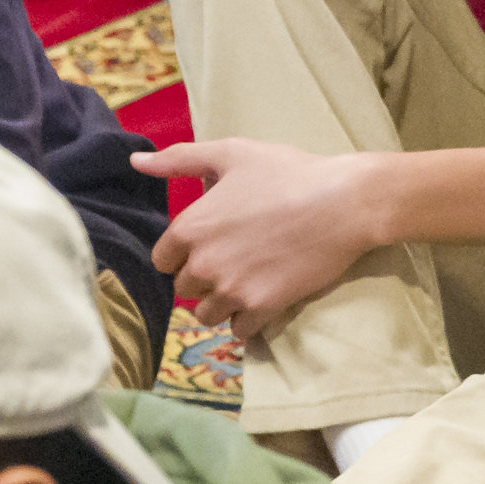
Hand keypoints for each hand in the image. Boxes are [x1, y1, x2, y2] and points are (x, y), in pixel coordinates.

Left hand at [137, 138, 382, 338]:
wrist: (348, 202)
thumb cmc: (291, 172)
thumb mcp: (233, 153)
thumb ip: (180, 159)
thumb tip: (136, 162)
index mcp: (189, 228)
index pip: (163, 260)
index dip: (185, 254)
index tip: (212, 246)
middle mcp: (203, 263)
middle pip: (185, 289)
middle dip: (205, 279)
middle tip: (236, 263)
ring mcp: (232, 288)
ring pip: (207, 313)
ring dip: (223, 303)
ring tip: (248, 285)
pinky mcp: (262, 306)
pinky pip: (239, 330)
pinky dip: (248, 321)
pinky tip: (264, 302)